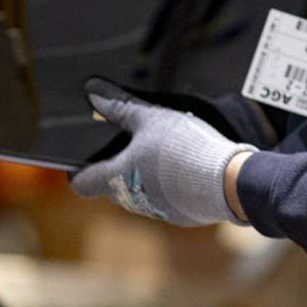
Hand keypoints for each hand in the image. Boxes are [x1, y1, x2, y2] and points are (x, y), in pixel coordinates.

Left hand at [70, 79, 254, 226]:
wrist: (227, 182)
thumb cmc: (183, 149)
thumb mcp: (151, 118)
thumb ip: (121, 106)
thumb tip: (92, 91)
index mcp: (115, 179)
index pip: (81, 183)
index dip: (79, 170)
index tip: (86, 157)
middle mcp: (131, 200)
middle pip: (111, 186)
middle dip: (117, 166)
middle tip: (133, 142)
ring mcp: (157, 211)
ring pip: (139, 192)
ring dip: (144, 175)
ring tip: (164, 152)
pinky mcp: (181, 215)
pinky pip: (166, 199)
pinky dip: (170, 185)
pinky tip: (187, 167)